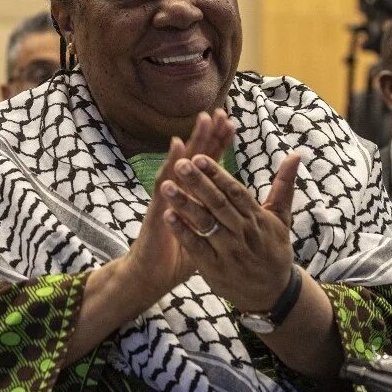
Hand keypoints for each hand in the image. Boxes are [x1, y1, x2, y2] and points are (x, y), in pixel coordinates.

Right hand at [121, 110, 235, 300]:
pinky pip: (165, 182)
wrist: (151, 278)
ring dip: (193, 140)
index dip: (220, 147)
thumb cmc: (179, 260)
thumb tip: (239, 216)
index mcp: (194, 199)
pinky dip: (171, 163)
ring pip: (182, 164)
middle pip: (197, 159)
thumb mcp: (206, 238)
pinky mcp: (158, 208)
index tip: (232, 125)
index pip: (209, 168)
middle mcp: (180, 193)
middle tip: (221, 112)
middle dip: (209, 135)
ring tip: (204, 119)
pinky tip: (178, 146)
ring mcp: (167, 198)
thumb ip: (218, 222)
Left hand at [161, 150, 301, 311]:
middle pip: (218, 204)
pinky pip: (196, 247)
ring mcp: (228, 251)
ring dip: (185, 204)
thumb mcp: (282, 218)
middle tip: (180, 164)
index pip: (235, 191)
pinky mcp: (215, 268)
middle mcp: (243, 232)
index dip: (217, 174)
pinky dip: (182, 232)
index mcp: (258, 217)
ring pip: (205, 223)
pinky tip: (167, 216)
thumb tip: (296, 154)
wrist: (272, 292)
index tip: (200, 158)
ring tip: (167, 186)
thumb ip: (284, 185)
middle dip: (198, 183)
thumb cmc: (274, 250)